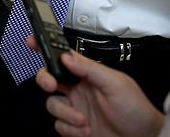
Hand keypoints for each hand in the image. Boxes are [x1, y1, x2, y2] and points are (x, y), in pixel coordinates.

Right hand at [28, 35, 164, 136]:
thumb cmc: (136, 109)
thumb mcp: (115, 83)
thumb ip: (90, 68)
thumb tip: (68, 56)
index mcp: (88, 74)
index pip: (63, 56)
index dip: (46, 48)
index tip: (33, 41)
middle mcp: (78, 89)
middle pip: (49, 78)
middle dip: (46, 80)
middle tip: (53, 85)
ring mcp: (75, 108)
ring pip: (52, 104)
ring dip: (66, 114)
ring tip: (84, 120)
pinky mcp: (74, 127)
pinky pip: (58, 125)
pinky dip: (69, 129)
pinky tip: (85, 130)